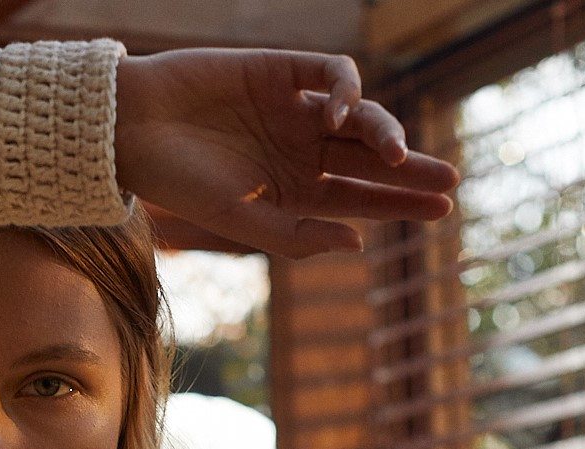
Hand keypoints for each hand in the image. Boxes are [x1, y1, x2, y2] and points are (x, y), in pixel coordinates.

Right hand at [113, 49, 460, 257]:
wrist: (135, 128)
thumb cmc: (179, 182)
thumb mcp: (240, 221)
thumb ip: (297, 237)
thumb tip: (359, 243)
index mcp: (292, 192)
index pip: (359, 199)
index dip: (401, 203)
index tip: (442, 208)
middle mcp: (300, 151)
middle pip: (370, 160)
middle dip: (411, 170)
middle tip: (449, 181)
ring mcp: (294, 109)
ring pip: (360, 117)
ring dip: (385, 134)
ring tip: (397, 156)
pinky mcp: (283, 69)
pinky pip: (331, 74)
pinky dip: (346, 89)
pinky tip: (339, 113)